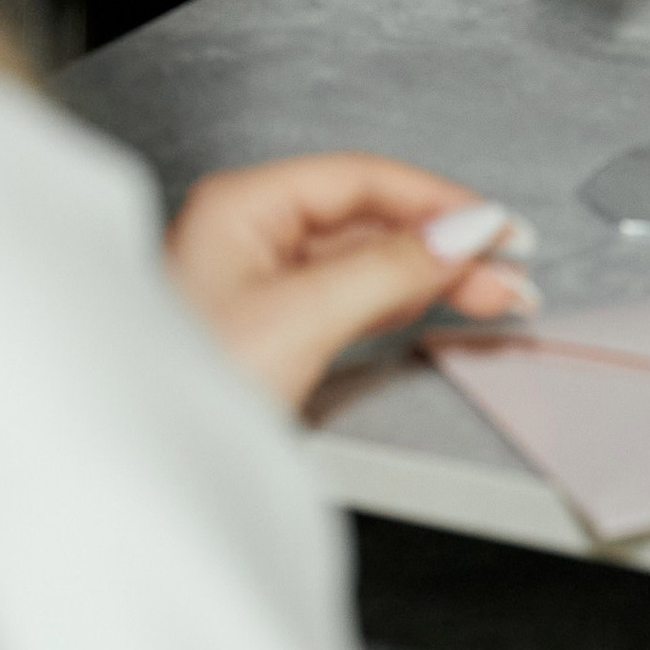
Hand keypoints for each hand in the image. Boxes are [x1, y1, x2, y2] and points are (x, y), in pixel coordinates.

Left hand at [165, 153, 536, 411]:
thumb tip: (461, 230)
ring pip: (367, 260)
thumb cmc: (183, 387)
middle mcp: (248, 235)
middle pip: (370, 219)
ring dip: (435, 274)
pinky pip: (353, 295)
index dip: (437, 200)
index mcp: (241, 207)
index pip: (361, 180)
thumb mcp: (302, 317)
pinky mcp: (273, 327)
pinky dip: (403, 299)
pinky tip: (440, 301)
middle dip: (446, 243)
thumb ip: (389, 268)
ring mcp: (259, 282)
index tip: (498, 226)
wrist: (138, 469)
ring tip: (497, 291)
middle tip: (510, 269)